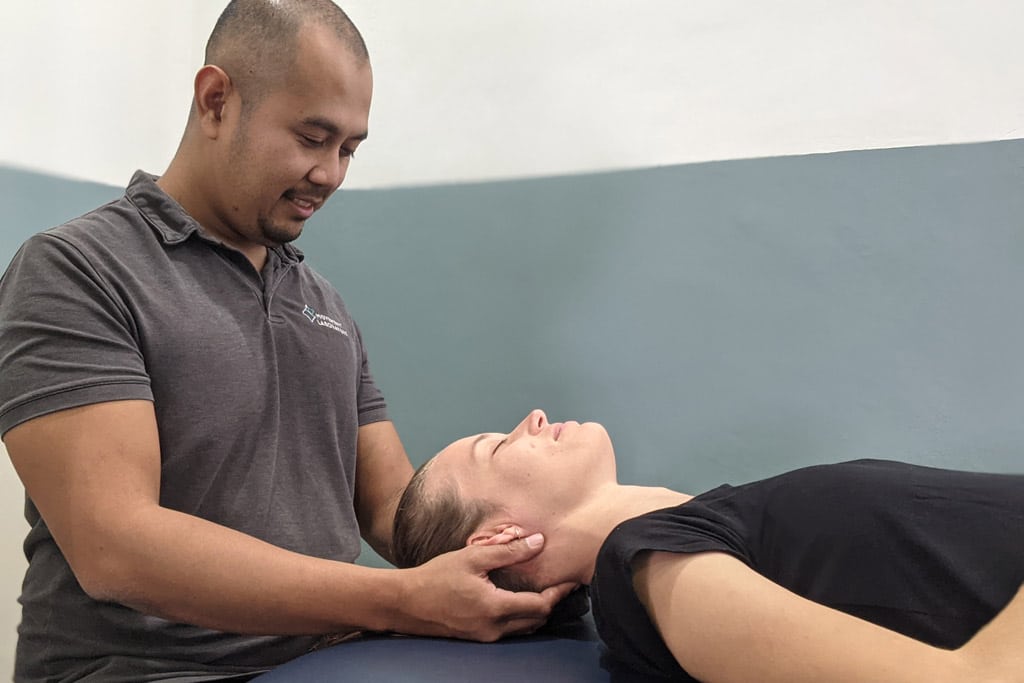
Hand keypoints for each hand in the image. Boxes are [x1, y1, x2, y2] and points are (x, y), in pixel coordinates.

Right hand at [395, 532, 576, 641]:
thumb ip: (508, 551)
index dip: (559, 593)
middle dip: (551, 602)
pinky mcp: (477, 637)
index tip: (572, 580)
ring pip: (524, 628)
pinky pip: (509, 630)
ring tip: (545, 589)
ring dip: (537, 611)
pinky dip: (520, 616)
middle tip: (561, 583)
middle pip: (536, 620)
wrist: (404, 603)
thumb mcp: (472, 557)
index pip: (540, 605)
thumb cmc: (435, 577)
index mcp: (494, 608)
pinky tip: (519, 599)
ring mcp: (484, 636)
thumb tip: (538, 543)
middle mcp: (493, 628)